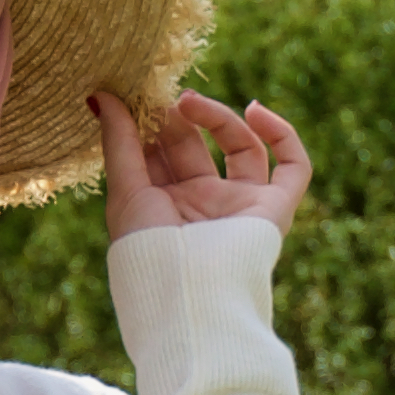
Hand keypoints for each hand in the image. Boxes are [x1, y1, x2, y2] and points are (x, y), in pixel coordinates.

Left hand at [92, 84, 312, 247]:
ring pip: (241, 148)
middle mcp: (201, 206)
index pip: (157, 155)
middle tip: (161, 100)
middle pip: (194, 146)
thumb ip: (119, 142)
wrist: (189, 298)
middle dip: (175, 119)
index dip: (147, 124)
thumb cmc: (150, 253)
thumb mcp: (126, 191)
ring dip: (218, 118)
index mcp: (162, 208)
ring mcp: (239, 207)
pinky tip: (255, 110)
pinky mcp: (274, 211)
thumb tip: (101, 95)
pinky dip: (282, 134)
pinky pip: (293, 167)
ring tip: (190, 103)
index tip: (134, 98)